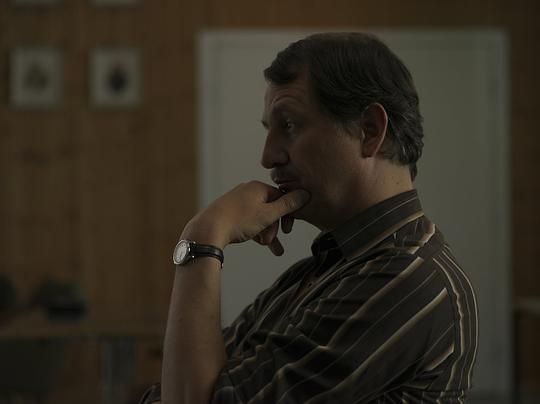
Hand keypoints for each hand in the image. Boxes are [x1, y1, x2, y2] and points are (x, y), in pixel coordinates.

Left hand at [182, 181, 309, 254]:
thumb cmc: (238, 221)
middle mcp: (247, 191)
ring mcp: (237, 201)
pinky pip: (248, 221)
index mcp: (258, 187)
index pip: (282, 197)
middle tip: (273, 240)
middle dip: (274, 227)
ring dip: (267, 232)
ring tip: (269, 247)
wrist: (208, 230)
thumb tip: (306, 193)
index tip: (288, 230)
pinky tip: (257, 242)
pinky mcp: (229, 212)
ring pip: (260, 217)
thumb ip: (289, 205)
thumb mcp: (269, 214)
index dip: (288, 215)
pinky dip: (255, 231)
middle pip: (271, 208)